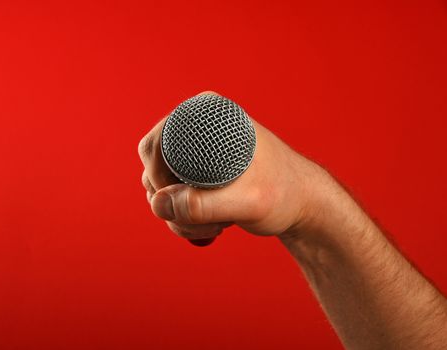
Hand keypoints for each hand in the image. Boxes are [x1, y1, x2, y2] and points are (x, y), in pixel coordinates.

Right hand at [138, 91, 323, 244]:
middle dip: (172, 204)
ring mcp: (192, 153)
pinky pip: (170, 199)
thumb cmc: (282, 194)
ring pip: (159, 188)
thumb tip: (158, 203)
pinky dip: (184, 219)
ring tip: (219, 222)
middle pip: (152, 169)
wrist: (300, 204)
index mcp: (206, 115)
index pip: (155, 146)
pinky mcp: (194, 174)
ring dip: (180, 216)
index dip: (160, 181)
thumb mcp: (248, 202)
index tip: (188, 206)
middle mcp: (194, 128)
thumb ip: (202, 205)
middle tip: (209, 220)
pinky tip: (215, 223)